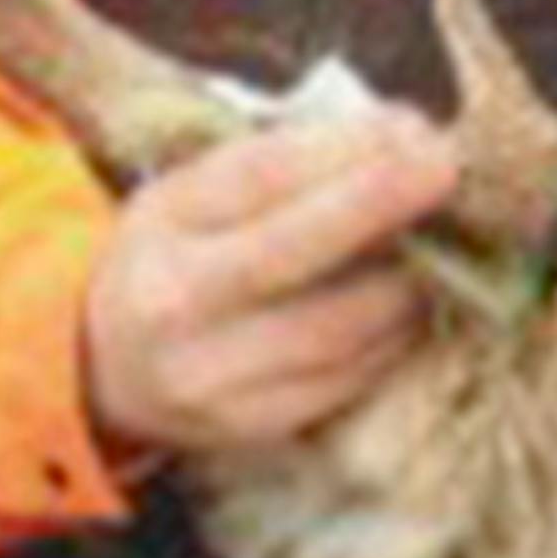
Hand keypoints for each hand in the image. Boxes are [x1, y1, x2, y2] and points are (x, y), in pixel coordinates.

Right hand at [82, 107, 459, 463]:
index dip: (345, 150)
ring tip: (450, 236)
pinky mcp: (252, 429)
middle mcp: (176, 306)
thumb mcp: (204, 186)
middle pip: (294, 252)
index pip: (259, 176)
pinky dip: (395, 334)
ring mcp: (212, 378)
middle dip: (383, 205)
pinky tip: (420, 298)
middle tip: (451, 170)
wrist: (105, 360)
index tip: (415, 128)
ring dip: (408, 277)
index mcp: (163, 223)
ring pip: (337, 327)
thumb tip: (407, 133)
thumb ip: (294, 156)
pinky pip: (348, 377)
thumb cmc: (180, 249)